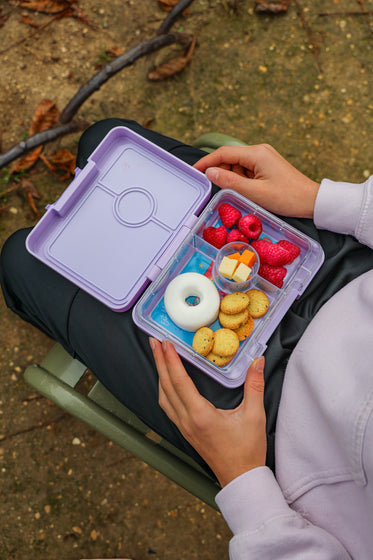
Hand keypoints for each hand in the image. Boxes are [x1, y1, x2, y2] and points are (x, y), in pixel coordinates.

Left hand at [149, 338, 266, 486]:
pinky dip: (164, 389)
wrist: (241, 479)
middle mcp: (187, 420)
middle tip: (153, 342)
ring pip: (163, 397)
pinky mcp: (185, 431)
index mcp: (200, 415)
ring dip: (160, 374)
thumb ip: (254, 385)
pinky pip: (168, 407)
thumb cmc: (247, 450)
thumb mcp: (254, 416)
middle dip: (159, 361)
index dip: (171, 360)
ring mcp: (184, 427)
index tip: (165, 343)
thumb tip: (257, 361)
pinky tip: (166, 382)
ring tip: (158, 357)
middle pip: (166, 386)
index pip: (180, 381)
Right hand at [194, 144, 319, 218]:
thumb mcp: (255, 193)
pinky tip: (248, 193)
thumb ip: (230, 182)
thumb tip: (209, 173)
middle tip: (213, 189)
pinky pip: (246, 171)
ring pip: (237, 166)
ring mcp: (263, 158)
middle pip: (229, 158)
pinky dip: (241, 181)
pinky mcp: (266, 167)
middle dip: (220, 173)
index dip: (206, 162)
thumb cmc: (287, 198)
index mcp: (256, 154)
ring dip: (233, 179)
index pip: (223, 153)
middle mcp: (259, 151)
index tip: (193, 171)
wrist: (312, 201)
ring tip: (241, 194)